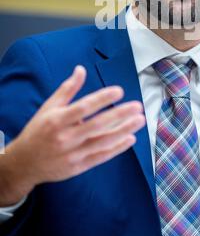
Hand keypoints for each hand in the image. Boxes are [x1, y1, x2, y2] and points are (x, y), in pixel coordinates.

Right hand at [0, 66, 144, 205]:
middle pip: (97, 125)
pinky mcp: (77, 167)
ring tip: (139, 120)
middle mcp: (65, 137)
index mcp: (57, 120)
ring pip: (102, 141)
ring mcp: (72, 154)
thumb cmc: (38, 130)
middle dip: (120, 115)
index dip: (102, 98)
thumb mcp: (49, 107)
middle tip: (137, 106)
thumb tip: (81, 69)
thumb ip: (67, 89)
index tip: (119, 91)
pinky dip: (117, 148)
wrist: (24, 163)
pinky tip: (130, 138)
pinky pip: (101, 156)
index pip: (83, 107)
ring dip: (123, 130)